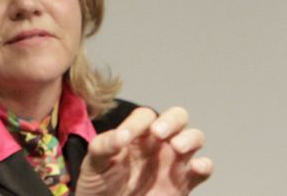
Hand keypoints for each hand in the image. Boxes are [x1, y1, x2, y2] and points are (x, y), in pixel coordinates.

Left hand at [75, 106, 212, 194]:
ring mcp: (173, 161)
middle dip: (172, 120)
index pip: (145, 116)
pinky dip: (204, 166)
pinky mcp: (183, 182)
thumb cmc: (99, 182)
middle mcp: (158, 143)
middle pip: (177, 117)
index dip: (137, 122)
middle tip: (158, 133)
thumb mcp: (94, 162)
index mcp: (136, 133)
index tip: (125, 137)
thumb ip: (104, 146)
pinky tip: (195, 168)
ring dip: (190, 138)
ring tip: (176, 147)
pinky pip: (203, 169)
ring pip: (194, 138)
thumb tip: (121, 136)